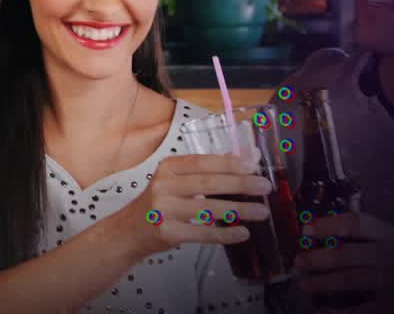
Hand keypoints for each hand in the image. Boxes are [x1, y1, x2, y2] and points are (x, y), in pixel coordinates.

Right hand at [106, 153, 273, 259]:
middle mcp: (164, 186)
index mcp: (167, 168)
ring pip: (208, 209)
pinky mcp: (168, 232)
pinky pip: (203, 233)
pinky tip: (242, 233)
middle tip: (264, 187)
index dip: (229, 162)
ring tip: (261, 211)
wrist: (129, 230)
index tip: (253, 163)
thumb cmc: (159, 202)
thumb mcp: (174, 181)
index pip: (202, 162)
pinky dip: (225, 234)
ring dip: (239, 210)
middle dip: (240, 184)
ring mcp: (165, 209)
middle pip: (207, 184)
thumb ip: (204, 172)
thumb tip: (246, 160)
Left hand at [297, 212, 393, 312]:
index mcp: (389, 236)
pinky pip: (360, 310)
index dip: (328, 225)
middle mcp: (391, 257)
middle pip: (348, 254)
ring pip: (350, 280)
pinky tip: (320, 312)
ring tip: (304, 284)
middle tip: (298, 261)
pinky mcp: (393, 307)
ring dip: (322, 282)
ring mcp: (393, 283)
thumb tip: (319, 228)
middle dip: (318, 258)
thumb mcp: (393, 243)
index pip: (356, 223)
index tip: (305, 229)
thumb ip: (365, 235)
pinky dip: (336, 313)